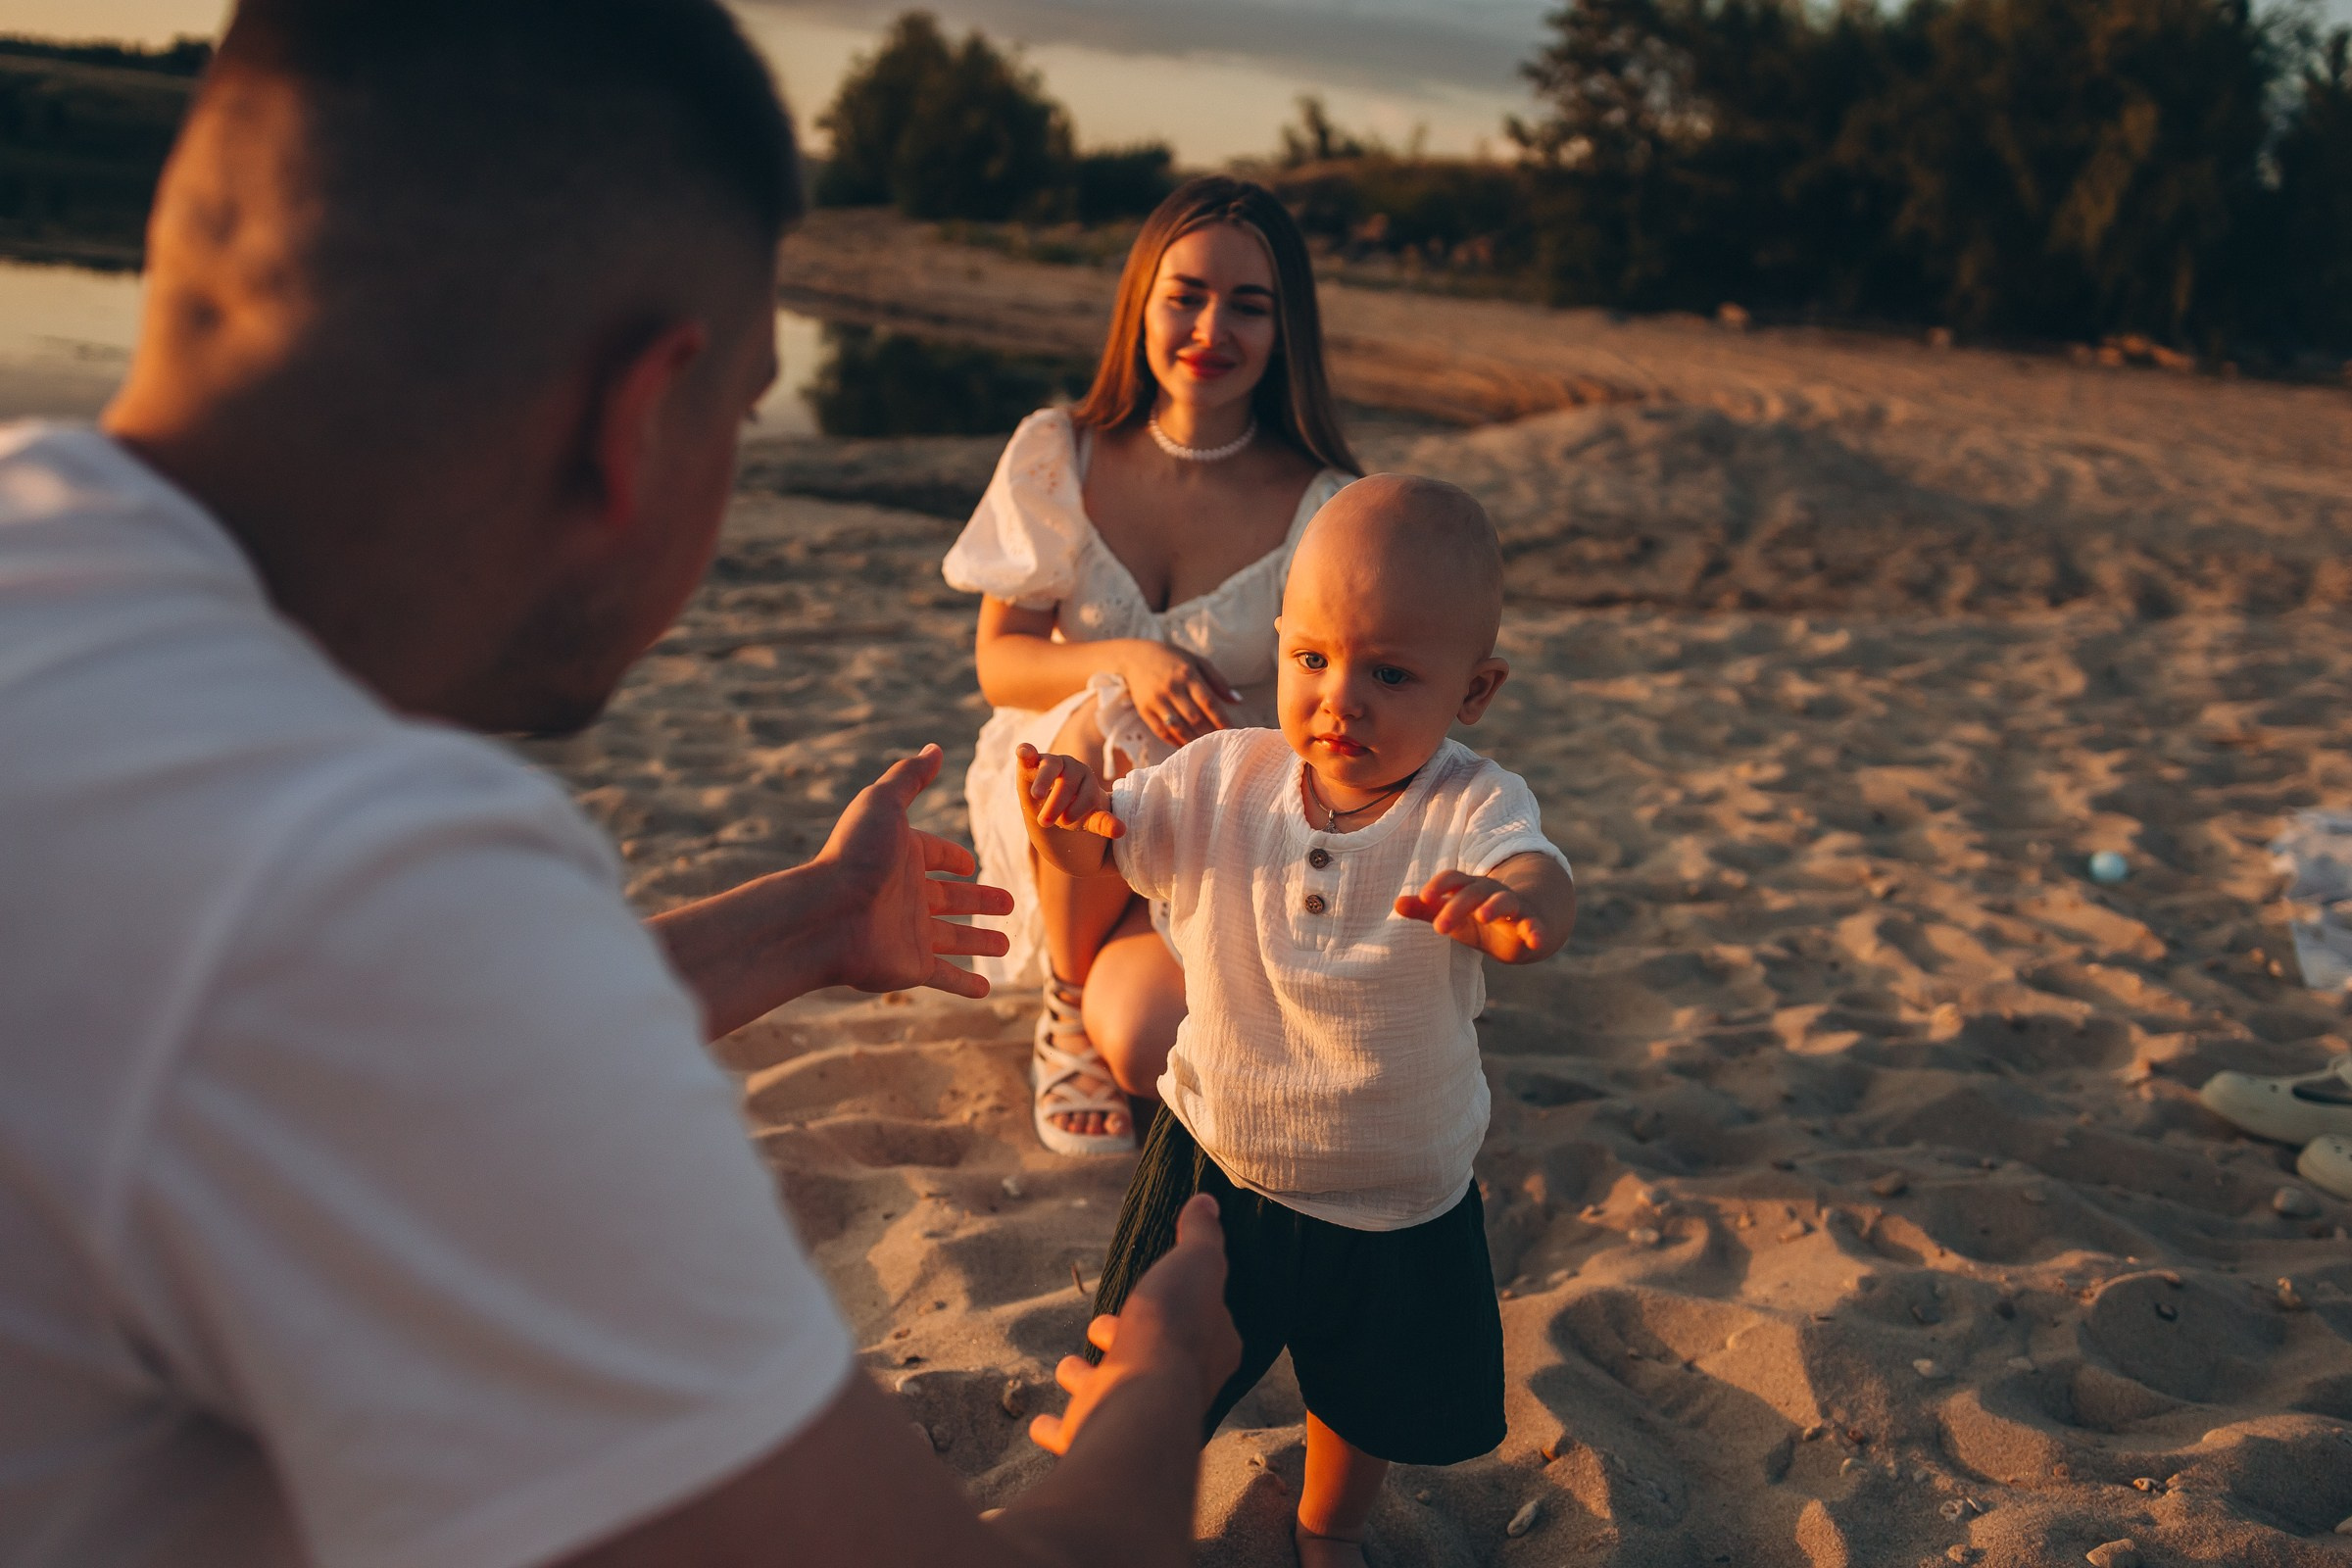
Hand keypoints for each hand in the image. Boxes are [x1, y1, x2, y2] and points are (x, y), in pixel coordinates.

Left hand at [811, 744, 1012, 997]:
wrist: (828, 914)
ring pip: (955, 938)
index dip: (952, 858)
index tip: (970, 864)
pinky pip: (945, 977)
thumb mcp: (883, 804)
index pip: (935, 856)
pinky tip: (985, 991)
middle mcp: (908, 895)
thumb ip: (909, 777)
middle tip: (1009, 903)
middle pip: (952, 898)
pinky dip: (965, 984)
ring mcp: (911, 933)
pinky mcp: (912, 966)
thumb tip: (934, 748)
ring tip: (1005, 944)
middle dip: (980, 900)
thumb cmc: (855, 856)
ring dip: (980, 941)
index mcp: (903, 857)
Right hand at [1017, 743, 1123, 838]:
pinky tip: (1023, 751)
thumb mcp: (1087, 819)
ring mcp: (1051, 762)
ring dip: (1044, 781)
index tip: (1067, 823)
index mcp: (1088, 780)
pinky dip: (1026, 751)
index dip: (1079, 809)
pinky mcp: (1030, 761)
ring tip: (1037, 796)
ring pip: (1050, 767)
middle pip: (1068, 782)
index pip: (1088, 794)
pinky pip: (1028, 754)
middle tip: (1046, 822)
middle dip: (1058, 803)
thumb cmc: (1072, 810)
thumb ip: (1102, 823)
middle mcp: (1071, 767)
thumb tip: (1122, 831)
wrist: (1048, 804)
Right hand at [1030, 1195, 1239, 1454]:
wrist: (1139, 1398)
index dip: (1173, 1305)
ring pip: (1106, 1393)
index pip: (1195, 1325)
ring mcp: (1133, 1415)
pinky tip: (1040, 1425)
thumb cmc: (1172, 1327)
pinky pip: (1070, 1434)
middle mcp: (1175, 1389)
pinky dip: (1056, 1429)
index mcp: (1208, 1351)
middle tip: (1102, 1327)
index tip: (1150, 1292)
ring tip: (1069, 1366)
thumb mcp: (1195, 1264)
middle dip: (1122, 1340)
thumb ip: (1200, 1236)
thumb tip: (1208, 1202)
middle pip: (1146, 1359)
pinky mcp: (1095, 1436)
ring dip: (1087, 1380)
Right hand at [1118, 640, 1239, 747]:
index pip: (1208, 702)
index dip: (1221, 719)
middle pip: (1195, 718)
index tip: (1232, 731)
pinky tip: (1187, 746)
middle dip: (1210, 733)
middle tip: (1221, 743)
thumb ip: (1219, 681)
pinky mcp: (1144, 710)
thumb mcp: (1197, 662)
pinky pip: (1162, 732)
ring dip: (1194, 741)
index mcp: (1188, 674)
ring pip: (1179, 728)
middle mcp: (1172, 688)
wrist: (1135, 657)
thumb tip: (1238, 701)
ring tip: (1206, 747)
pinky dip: (1175, 742)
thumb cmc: (1172, 659)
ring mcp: (1157, 700)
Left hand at [1396, 869, 1553, 962]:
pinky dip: (1536, 932)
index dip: (1439, 885)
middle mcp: (1492, 892)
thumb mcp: (1455, 916)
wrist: (1528, 923)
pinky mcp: (1532, 924)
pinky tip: (1535, 941)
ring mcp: (1514, 906)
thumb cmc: (1483, 919)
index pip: (1454, 878)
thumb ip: (1427, 911)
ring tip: (1483, 915)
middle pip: (1474, 892)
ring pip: (1505, 901)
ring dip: (1495, 906)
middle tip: (1439, 927)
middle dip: (1457, 906)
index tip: (1423, 898)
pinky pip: (1535, 926)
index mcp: (1471, 888)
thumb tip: (1397, 903)